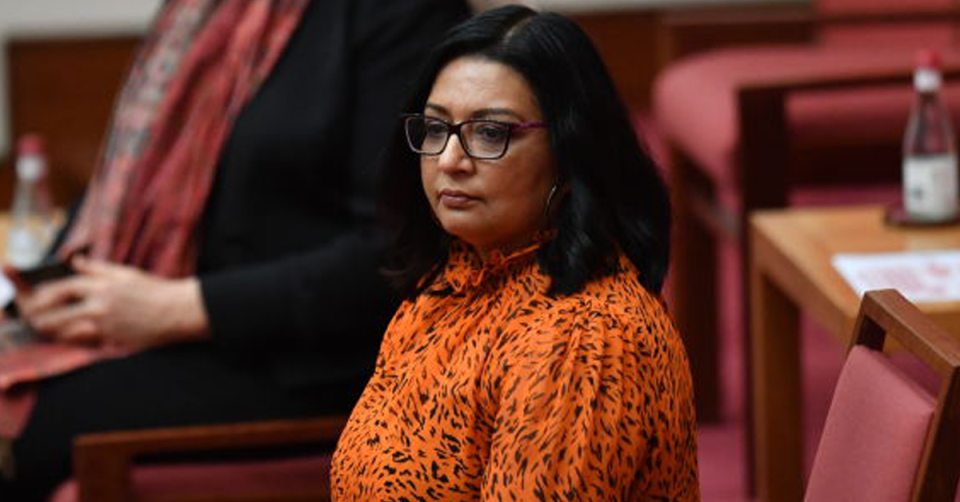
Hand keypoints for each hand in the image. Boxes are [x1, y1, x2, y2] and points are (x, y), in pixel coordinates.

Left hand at [16, 257, 209, 349]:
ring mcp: (105, 325)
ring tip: (49, 330)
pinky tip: (72, 339)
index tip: (36, 300)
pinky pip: (84, 344)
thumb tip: (76, 261)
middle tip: (35, 320)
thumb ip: (97, 268)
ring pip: (66, 332)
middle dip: (41, 318)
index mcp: (101, 285)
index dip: (44, 295)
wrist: (177, 311)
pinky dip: (75, 341)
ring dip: (54, 332)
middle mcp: (99, 305)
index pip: (61, 289)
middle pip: (56, 314)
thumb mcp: (125, 272)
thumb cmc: (154, 290)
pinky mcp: (112, 341)